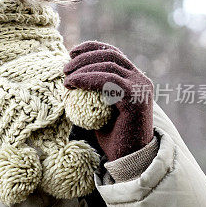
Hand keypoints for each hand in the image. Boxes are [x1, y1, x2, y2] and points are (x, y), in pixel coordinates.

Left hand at [63, 41, 153, 160]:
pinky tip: (73, 84)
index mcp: (134, 79)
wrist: (128, 158)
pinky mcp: (135, 98)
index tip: (72, 52)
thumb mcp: (99, 108)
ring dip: (82, 69)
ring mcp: (140, 88)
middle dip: (84, 57)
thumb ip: (93, 91)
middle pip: (110, 55)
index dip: (92, 48)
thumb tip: (69, 76)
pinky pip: (108, 81)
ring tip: (66, 79)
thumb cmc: (112, 136)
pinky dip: (87, 79)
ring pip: (108, 66)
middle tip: (65, 68)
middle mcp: (141, 80)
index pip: (113, 53)